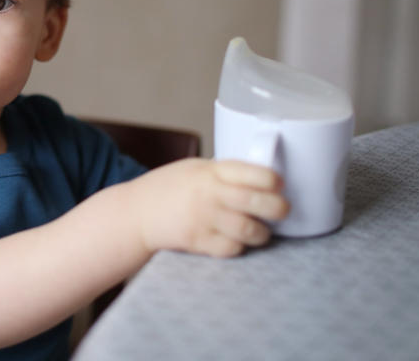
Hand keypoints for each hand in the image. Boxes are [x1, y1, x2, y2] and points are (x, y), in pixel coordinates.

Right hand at [130, 158, 289, 257]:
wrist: (136, 212)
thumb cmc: (168, 188)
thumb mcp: (194, 169)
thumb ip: (223, 173)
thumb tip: (261, 179)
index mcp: (210, 171)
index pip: (253, 173)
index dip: (273, 180)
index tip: (278, 183)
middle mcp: (209, 194)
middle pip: (257, 202)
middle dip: (278, 208)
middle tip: (282, 210)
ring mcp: (203, 219)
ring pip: (249, 230)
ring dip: (262, 232)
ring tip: (261, 230)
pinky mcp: (198, 242)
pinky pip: (231, 248)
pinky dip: (238, 246)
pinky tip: (236, 239)